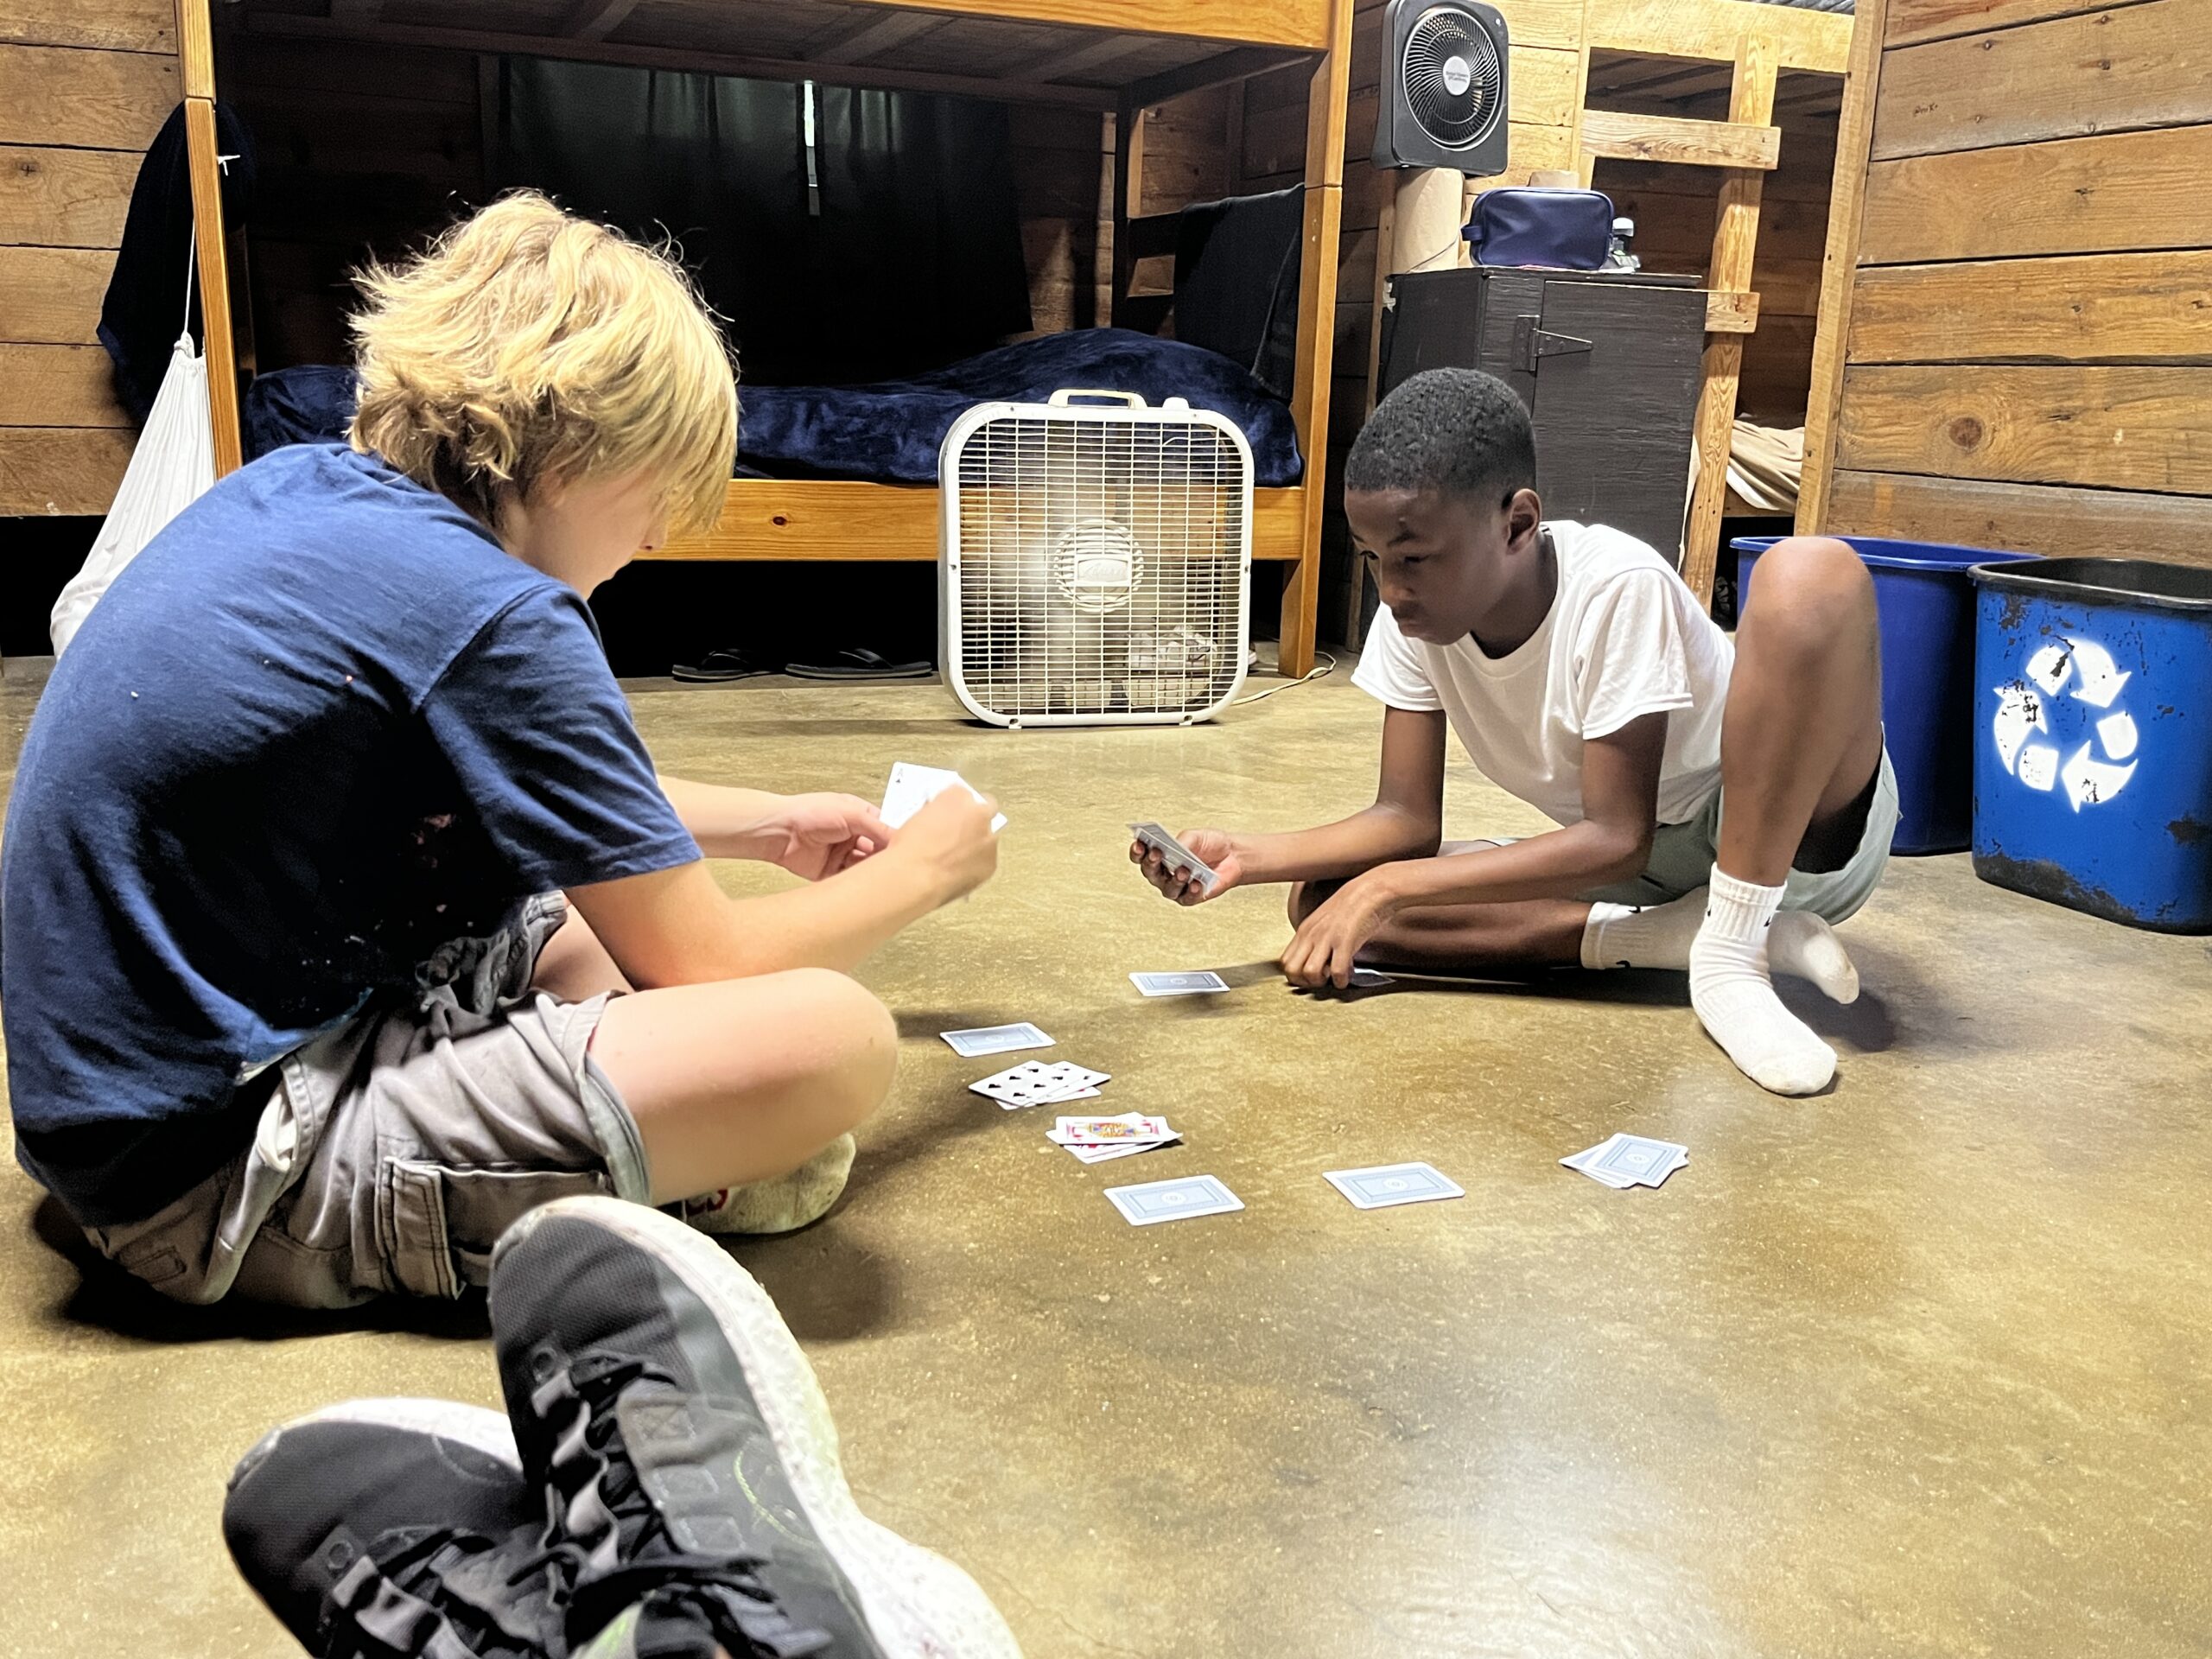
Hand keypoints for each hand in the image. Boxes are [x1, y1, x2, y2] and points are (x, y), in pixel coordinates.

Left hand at [763, 792, 892, 881]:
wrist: (779, 831)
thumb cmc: (808, 812)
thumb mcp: (850, 813)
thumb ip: (877, 826)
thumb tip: (899, 836)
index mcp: (859, 817)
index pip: (886, 829)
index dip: (896, 839)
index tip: (908, 849)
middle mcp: (853, 836)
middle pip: (878, 850)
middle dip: (886, 857)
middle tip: (899, 866)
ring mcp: (843, 855)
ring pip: (866, 866)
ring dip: (873, 870)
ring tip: (884, 876)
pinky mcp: (832, 872)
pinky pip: (850, 879)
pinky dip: (858, 882)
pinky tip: (866, 884)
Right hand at [888, 785, 1000, 906]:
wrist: (916, 876)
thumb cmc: (909, 848)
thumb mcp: (913, 819)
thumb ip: (932, 813)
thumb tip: (936, 819)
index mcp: (956, 795)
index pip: (961, 792)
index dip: (956, 805)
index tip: (951, 813)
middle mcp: (977, 812)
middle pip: (986, 806)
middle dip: (977, 816)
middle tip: (962, 828)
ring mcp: (988, 838)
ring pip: (989, 836)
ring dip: (978, 841)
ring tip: (957, 855)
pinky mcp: (991, 862)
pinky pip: (987, 860)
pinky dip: (977, 863)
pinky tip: (959, 870)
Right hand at [1130, 829, 1244, 906]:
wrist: (1232, 855)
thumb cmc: (1208, 844)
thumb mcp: (1195, 837)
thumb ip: (1182, 842)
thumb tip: (1175, 848)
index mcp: (1159, 856)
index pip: (1141, 856)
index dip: (1137, 851)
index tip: (1139, 844)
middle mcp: (1163, 874)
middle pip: (1150, 873)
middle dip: (1152, 863)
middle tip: (1157, 853)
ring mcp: (1176, 888)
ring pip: (1168, 889)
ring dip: (1175, 879)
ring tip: (1184, 870)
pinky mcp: (1192, 898)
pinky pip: (1188, 898)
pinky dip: (1192, 891)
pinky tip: (1196, 883)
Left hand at [1280, 877, 1387, 988]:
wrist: (1371, 890)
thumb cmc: (1352, 906)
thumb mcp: (1324, 921)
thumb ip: (1315, 938)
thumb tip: (1314, 959)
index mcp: (1304, 930)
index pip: (1285, 962)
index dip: (1297, 975)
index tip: (1312, 976)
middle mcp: (1311, 934)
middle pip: (1292, 971)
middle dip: (1306, 982)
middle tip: (1322, 979)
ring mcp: (1327, 938)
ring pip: (1310, 973)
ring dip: (1323, 982)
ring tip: (1334, 976)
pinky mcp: (1345, 942)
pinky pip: (1337, 972)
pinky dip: (1342, 980)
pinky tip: (1348, 975)